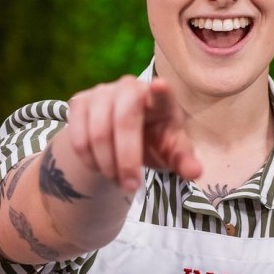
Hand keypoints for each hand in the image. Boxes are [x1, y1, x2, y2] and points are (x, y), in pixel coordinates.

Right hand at [66, 76, 201, 190]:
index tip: (160, 86)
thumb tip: (195, 172)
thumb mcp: (171, 152)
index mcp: (160, 98)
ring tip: (118, 180)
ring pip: (98, 132)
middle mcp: (130, 88)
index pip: (161, 93)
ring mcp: (102, 92)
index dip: (160, 90)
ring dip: (107, 165)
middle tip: (131, 187)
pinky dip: (88, 160)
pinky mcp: (80, 102)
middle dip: (126, 159)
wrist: (120, 137)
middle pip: (124, 120)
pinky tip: (100, 167)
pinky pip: (78, 137)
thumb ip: (183, 161)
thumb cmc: (154, 141)